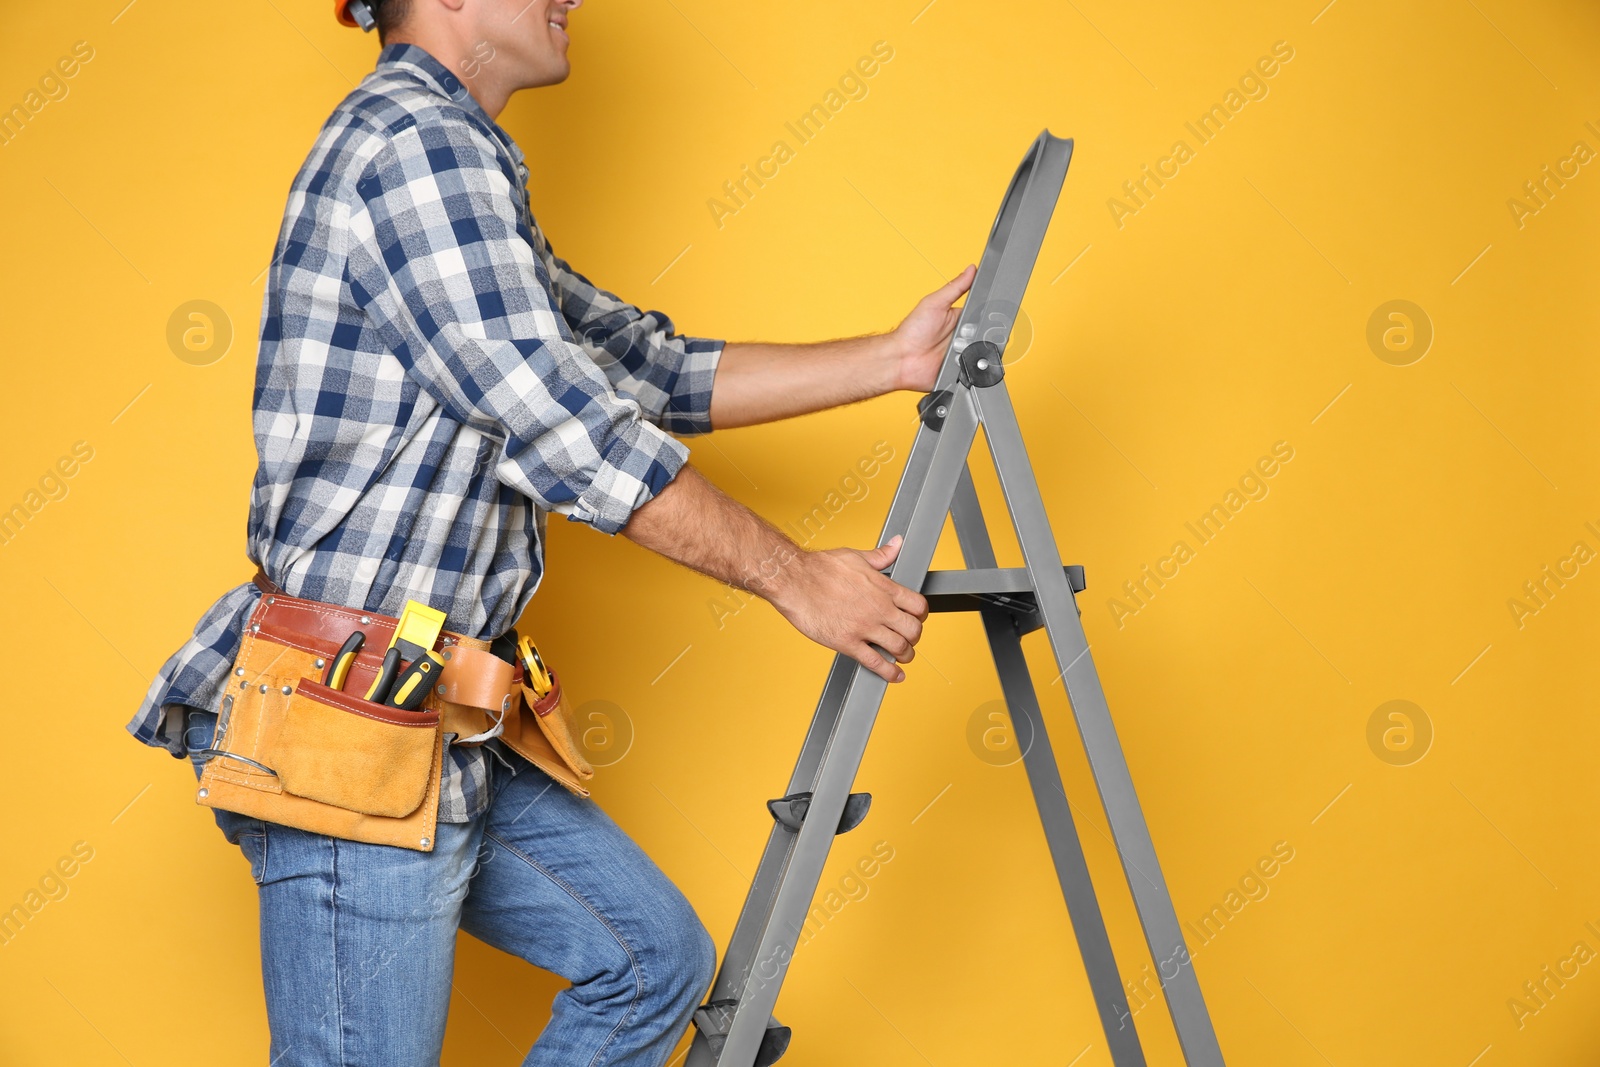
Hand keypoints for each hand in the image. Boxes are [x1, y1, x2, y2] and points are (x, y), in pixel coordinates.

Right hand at [768, 536, 928, 682]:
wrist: (795, 581)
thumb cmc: (820, 568)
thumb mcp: (856, 556)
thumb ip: (881, 555)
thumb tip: (897, 544)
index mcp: (883, 588)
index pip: (918, 606)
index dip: (922, 615)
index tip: (918, 618)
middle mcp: (879, 609)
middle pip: (914, 630)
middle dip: (915, 637)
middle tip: (909, 639)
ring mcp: (865, 627)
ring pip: (899, 648)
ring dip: (905, 655)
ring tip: (902, 657)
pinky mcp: (848, 643)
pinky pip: (876, 662)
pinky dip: (889, 673)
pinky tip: (893, 675)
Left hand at [887, 265, 976, 392]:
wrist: (901, 359)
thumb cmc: (912, 331)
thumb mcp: (935, 303)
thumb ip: (955, 287)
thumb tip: (970, 269)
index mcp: (959, 318)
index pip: (981, 315)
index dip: (984, 316)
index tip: (975, 320)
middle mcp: (962, 337)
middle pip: (984, 335)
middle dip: (976, 335)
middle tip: (960, 336)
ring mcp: (961, 354)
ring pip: (981, 353)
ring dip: (972, 350)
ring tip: (954, 349)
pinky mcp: (959, 370)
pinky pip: (973, 371)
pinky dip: (970, 367)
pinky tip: (958, 361)